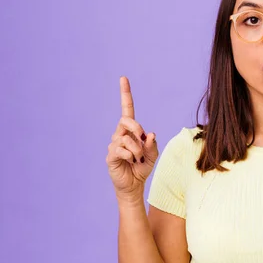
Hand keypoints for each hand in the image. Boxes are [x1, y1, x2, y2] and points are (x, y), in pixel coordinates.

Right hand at [106, 76, 158, 199]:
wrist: (134, 185)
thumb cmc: (142, 167)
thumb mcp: (152, 155)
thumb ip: (152, 144)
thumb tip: (151, 134)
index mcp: (131, 131)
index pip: (127, 109)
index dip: (125, 94)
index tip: (123, 78)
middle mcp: (120, 134)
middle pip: (127, 120)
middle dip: (137, 128)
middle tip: (143, 139)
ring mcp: (113, 144)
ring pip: (127, 138)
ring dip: (137, 149)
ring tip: (137, 159)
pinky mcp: (110, 155)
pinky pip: (121, 150)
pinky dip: (131, 156)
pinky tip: (131, 161)